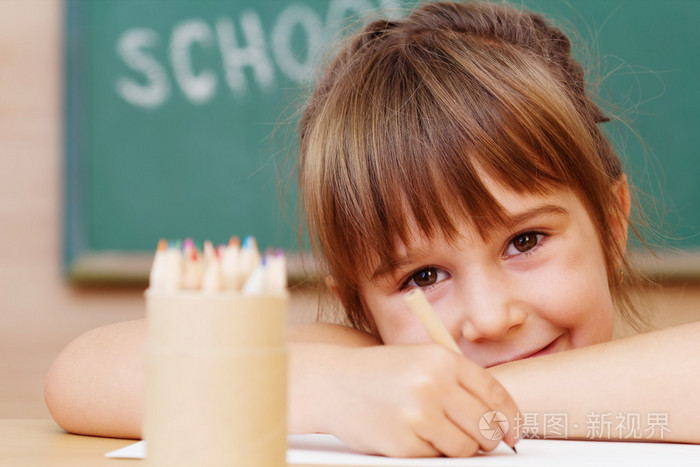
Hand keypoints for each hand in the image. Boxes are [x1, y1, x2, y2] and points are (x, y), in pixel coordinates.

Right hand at [322, 344, 519, 456]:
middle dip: (487, 438)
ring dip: (459, 447)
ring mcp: (418, 414)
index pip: (495, 394)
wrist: (333, 383)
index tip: (514, 433)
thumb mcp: (421, 361)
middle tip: (478, 439)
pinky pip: (436, 457)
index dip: (511, 419)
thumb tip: (499, 421)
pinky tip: (412, 434)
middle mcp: (433, 384)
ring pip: (465, 447)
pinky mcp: (403, 442)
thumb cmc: (380, 373)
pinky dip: (430, 452)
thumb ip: (459, 383)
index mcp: (443, 360)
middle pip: (485, 425)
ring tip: (437, 433)